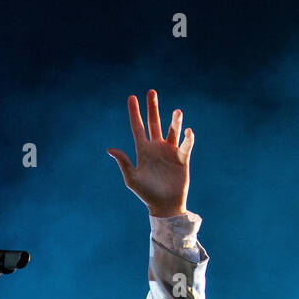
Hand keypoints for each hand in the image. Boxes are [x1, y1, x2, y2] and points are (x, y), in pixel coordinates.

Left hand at [106, 89, 193, 217]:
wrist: (164, 206)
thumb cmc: (146, 195)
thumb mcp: (132, 179)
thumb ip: (123, 162)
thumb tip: (110, 149)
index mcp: (143, 151)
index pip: (138, 127)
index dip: (134, 113)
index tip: (132, 97)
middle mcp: (156, 148)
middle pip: (154, 122)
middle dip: (152, 108)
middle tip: (151, 92)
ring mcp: (170, 152)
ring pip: (172, 130)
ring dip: (174, 121)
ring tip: (177, 111)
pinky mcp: (182, 159)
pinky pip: (185, 145)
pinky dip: (187, 138)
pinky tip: (187, 132)